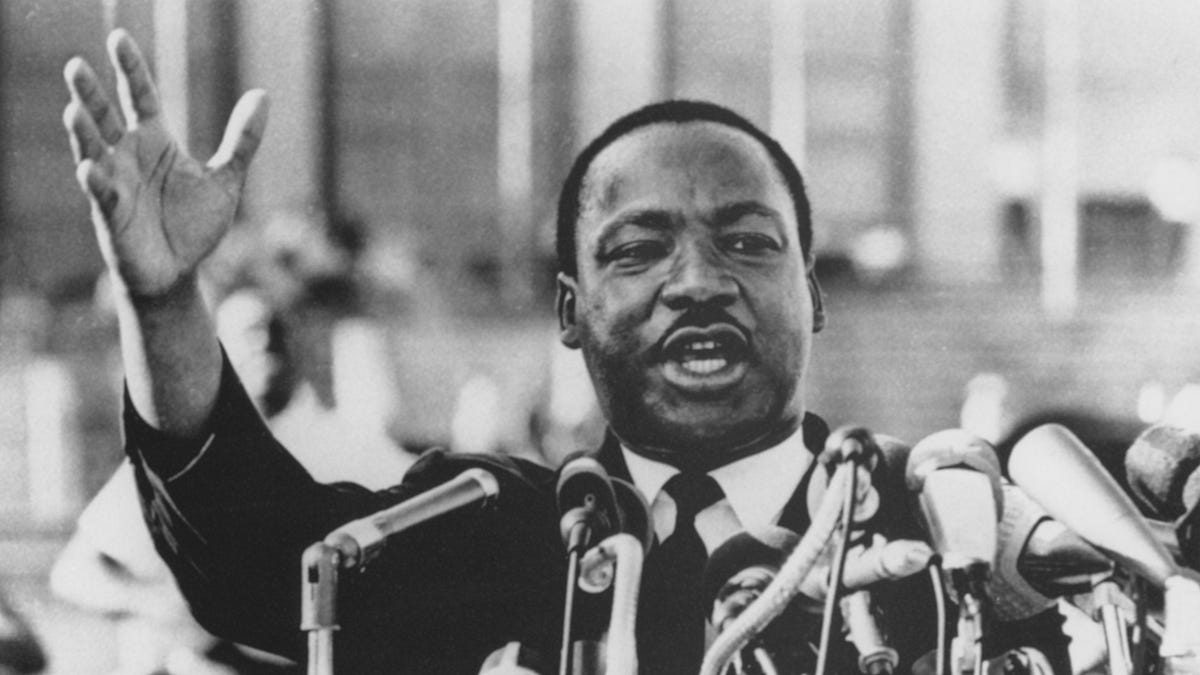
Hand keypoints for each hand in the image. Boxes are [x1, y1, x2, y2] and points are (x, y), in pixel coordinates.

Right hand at [63, 29, 268, 299]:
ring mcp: (115, 183)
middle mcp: (128, 156)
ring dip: (83, 132)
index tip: (119, 38)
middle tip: (75, 66)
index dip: (130, 69)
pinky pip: (101, 195)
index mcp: (154, 141)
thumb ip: (242, 139)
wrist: (179, 273)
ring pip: (92, 150)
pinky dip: (96, 181)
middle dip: (90, 93)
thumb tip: (263, 93)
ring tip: (74, 109)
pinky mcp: (112, 215)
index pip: (139, 95)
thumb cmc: (194, 225)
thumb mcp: (226, 178)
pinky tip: (90, 167)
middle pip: (104, 116)